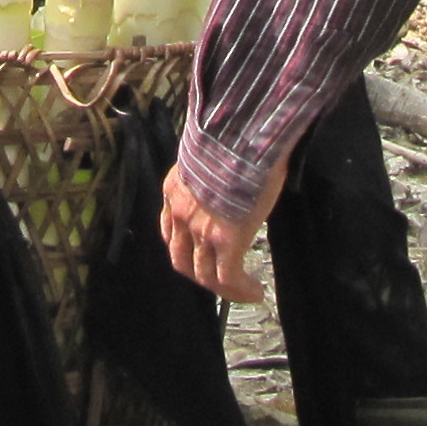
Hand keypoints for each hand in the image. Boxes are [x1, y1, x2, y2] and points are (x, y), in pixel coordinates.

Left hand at [160, 150, 288, 303]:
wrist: (240, 134)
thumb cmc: (232, 135)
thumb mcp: (209, 153)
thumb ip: (211, 170)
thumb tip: (231, 171)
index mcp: (175, 190)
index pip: (170, 229)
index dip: (185, 248)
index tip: (199, 254)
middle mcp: (182, 213)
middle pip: (182, 260)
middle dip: (200, 275)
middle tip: (220, 281)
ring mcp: (202, 230)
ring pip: (205, 274)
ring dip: (224, 288)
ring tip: (245, 291)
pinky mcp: (227, 240)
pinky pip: (229, 277)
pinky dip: (241, 290)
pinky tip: (256, 291)